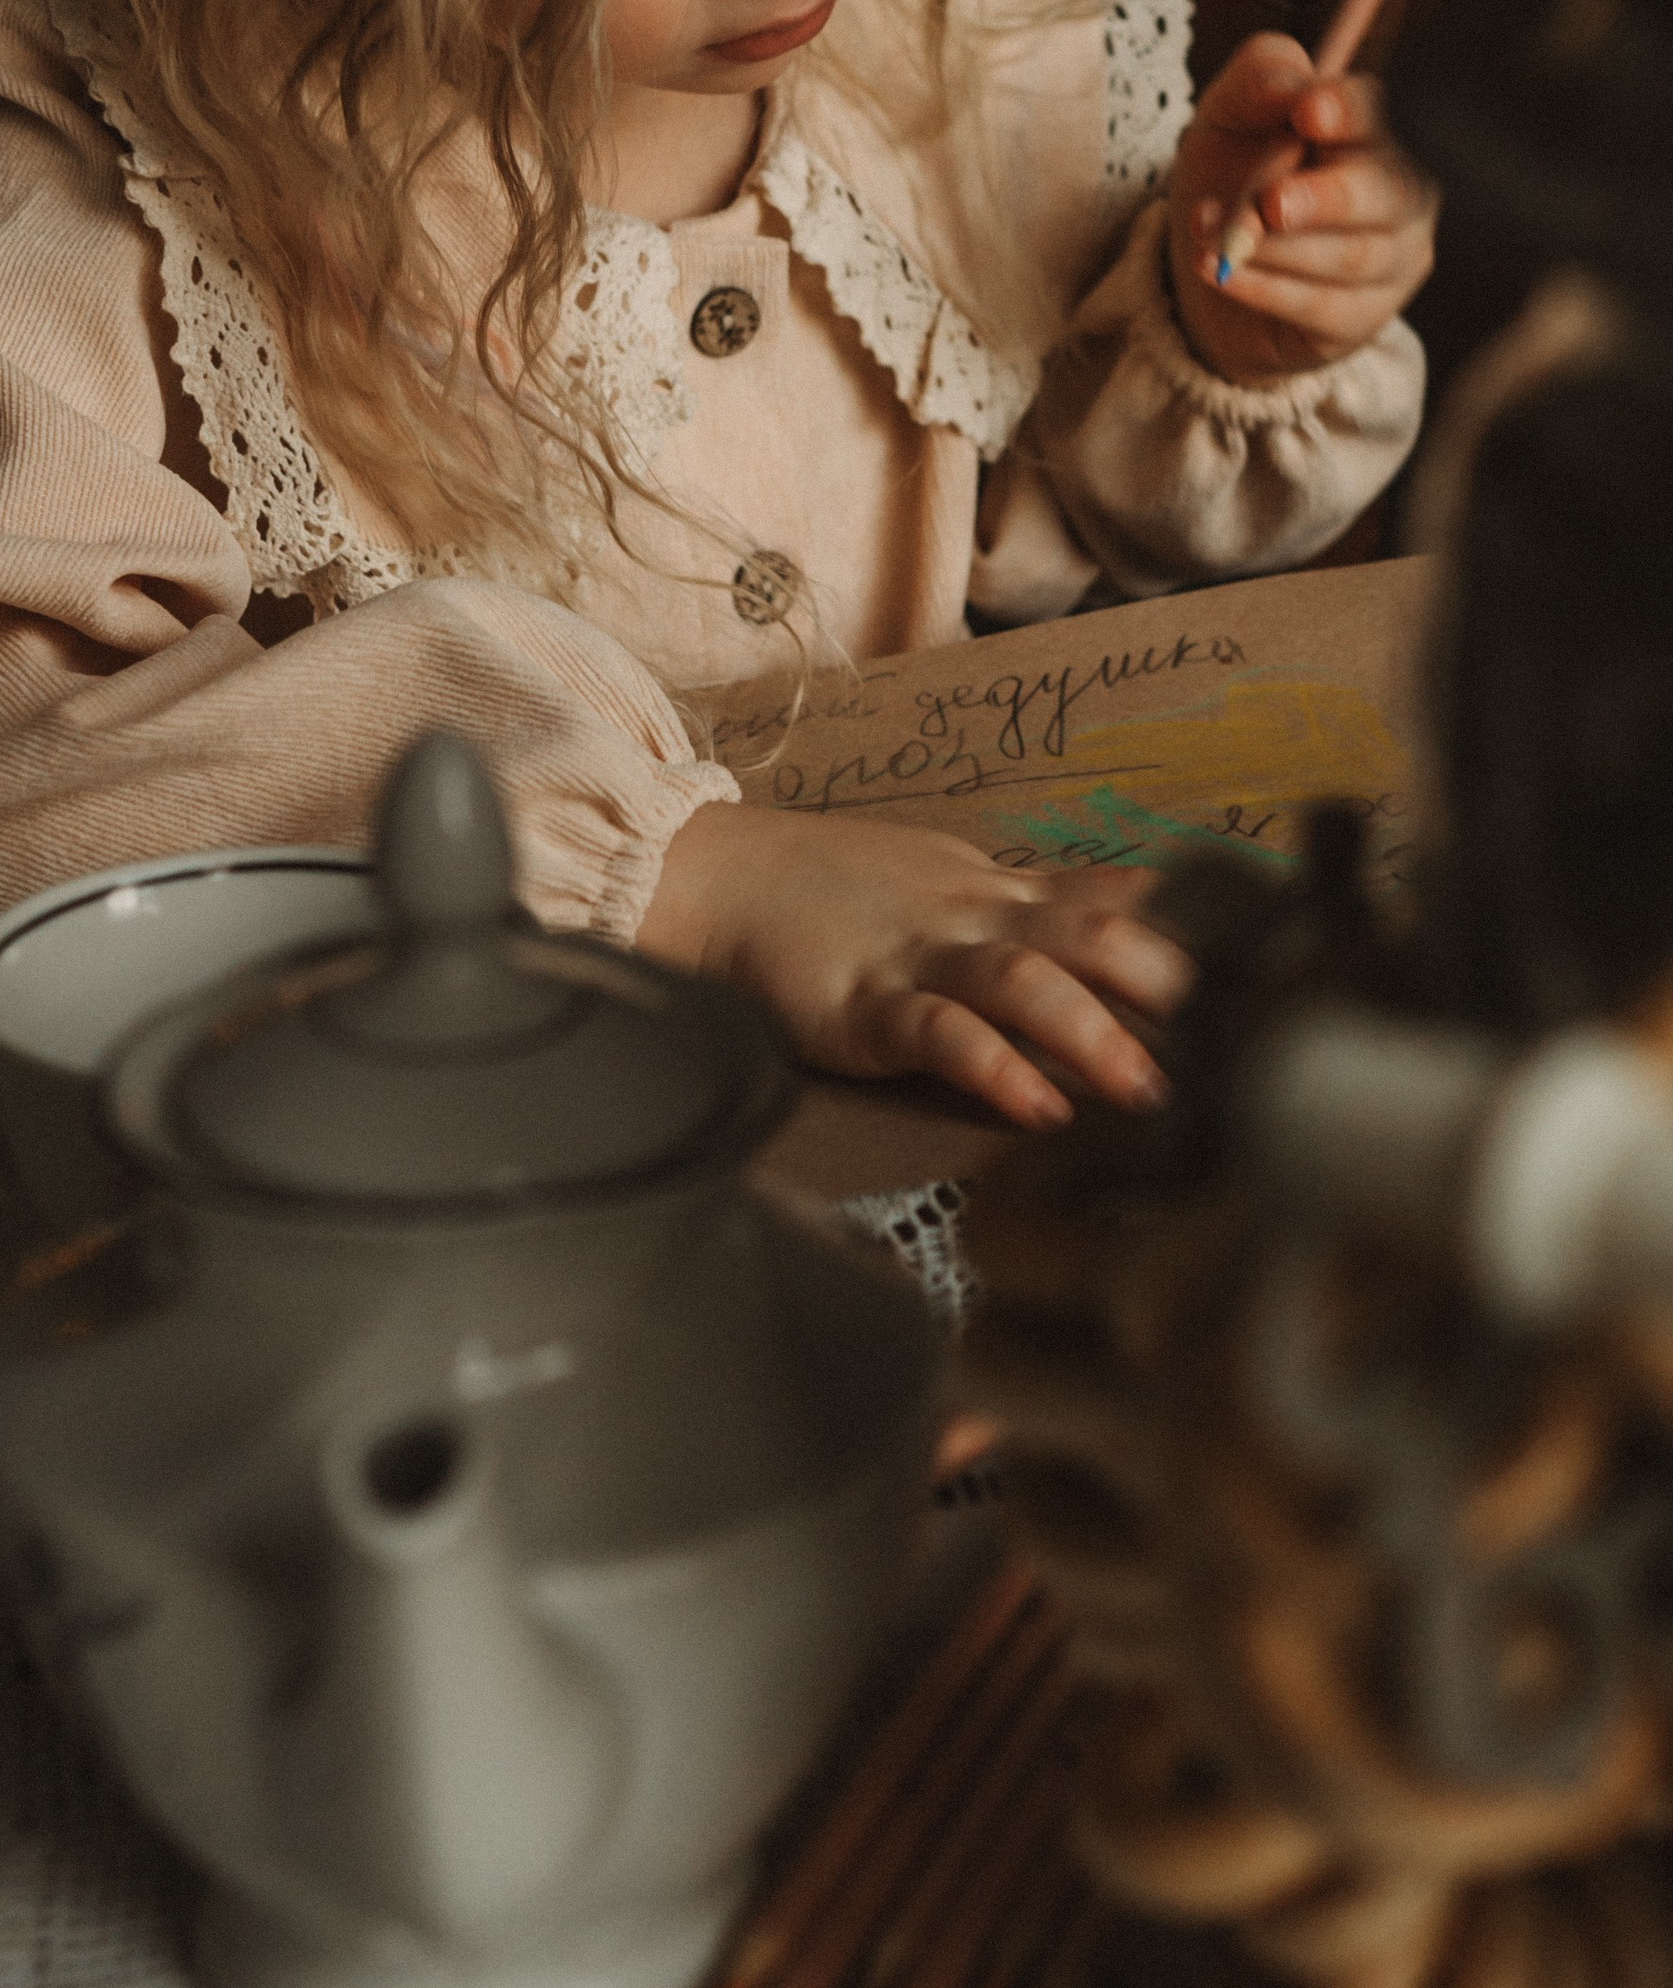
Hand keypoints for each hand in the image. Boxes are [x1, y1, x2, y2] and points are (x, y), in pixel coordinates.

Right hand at [638, 802, 1188, 1128]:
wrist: (716, 881)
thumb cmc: (832, 894)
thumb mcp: (946, 885)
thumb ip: (1030, 915)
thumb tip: (1130, 933)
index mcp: (999, 895)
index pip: (1112, 899)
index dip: (1191, 933)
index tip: (1271, 972)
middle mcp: (974, 920)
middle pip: (1089, 932)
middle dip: (1166, 983)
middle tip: (1231, 1039)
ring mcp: (919, 959)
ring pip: (1023, 981)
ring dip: (1092, 1032)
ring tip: (1146, 1086)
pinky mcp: (863, 1007)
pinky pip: (937, 1034)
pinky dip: (991, 1068)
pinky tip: (1032, 1106)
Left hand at [1167, 31, 1436, 387]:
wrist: (1207, 261)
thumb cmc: (1231, 173)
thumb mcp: (1226, 117)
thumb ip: (1258, 83)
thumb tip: (1293, 85)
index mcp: (1370, 129)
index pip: (1377, 114)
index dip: (1349, 113)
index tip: (1309, 111)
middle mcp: (1399, 192)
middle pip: (1388, 192)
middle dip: (1326, 198)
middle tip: (1271, 203)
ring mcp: (1391, 259)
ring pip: (1350, 256)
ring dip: (1272, 247)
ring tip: (1209, 235)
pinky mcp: (1362, 317)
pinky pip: (1321, 305)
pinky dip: (1264, 288)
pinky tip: (1220, 272)